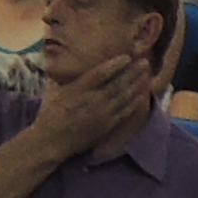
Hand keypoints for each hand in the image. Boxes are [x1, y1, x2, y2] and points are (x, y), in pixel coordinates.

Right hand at [31, 53, 157, 159]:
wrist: (52, 140)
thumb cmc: (51, 114)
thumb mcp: (56, 90)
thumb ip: (71, 78)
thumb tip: (77, 63)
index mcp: (78, 89)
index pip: (101, 73)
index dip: (115, 64)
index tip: (127, 57)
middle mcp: (92, 100)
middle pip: (117, 84)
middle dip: (132, 72)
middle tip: (144, 62)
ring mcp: (101, 114)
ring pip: (124, 97)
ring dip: (137, 85)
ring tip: (146, 75)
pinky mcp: (107, 126)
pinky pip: (125, 112)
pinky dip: (135, 103)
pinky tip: (142, 95)